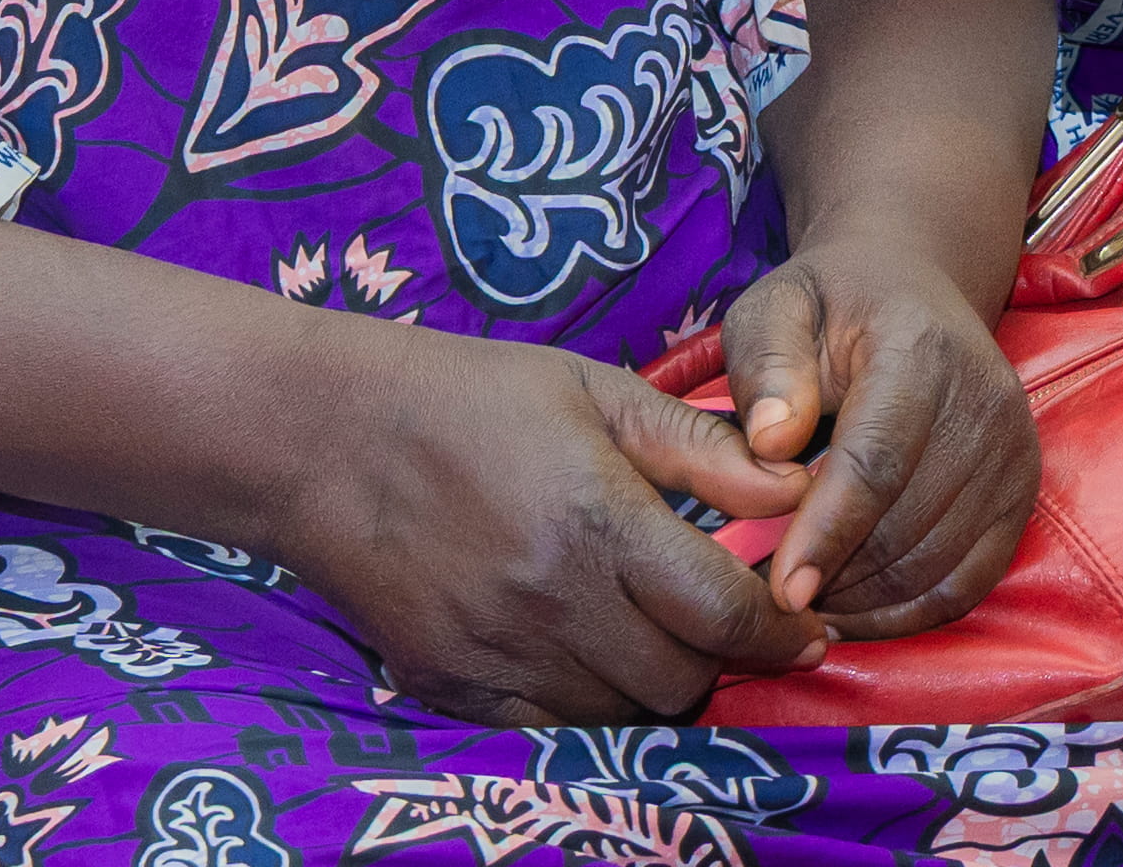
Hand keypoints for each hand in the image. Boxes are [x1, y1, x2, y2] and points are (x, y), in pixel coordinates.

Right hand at [269, 325, 823, 719]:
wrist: (321, 436)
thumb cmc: (468, 395)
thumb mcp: (592, 390)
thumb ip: (699, 447)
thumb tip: (797, 487)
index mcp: (597, 518)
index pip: (725, 612)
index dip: (780, 629)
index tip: (802, 625)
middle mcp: (553, 599)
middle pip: (683, 680)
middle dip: (718, 657)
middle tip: (711, 619)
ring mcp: (498, 653)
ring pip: (622, 715)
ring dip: (652, 683)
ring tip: (642, 628)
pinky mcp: (451, 687)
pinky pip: (551, 732)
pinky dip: (584, 705)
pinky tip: (580, 652)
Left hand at [713, 227, 1033, 633]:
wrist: (912, 288)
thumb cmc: (831, 304)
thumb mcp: (776, 307)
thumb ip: (764, 365)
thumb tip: (771, 443)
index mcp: (920, 348)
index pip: (877, 460)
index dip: (828, 533)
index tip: (782, 591)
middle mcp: (983, 401)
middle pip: (908, 525)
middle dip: (838, 578)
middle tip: (773, 603)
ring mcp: (1013, 451)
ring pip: (938, 564)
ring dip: (868, 603)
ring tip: (807, 607)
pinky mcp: (1023, 492)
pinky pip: (970, 581)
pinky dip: (911, 613)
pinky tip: (856, 613)